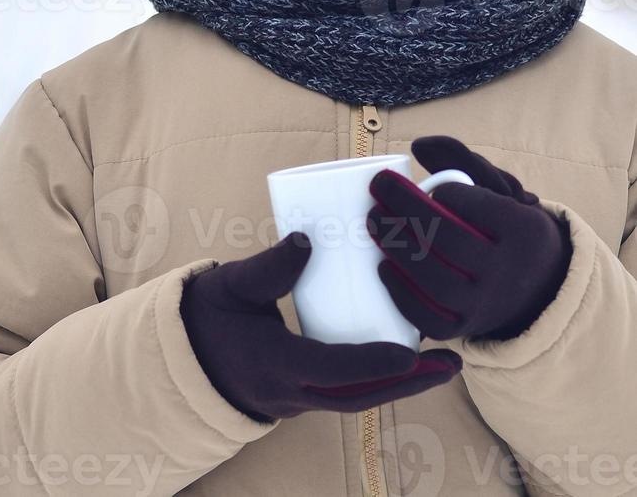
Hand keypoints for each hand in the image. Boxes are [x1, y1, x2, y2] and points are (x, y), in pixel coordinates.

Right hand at [180, 231, 462, 423]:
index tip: (412, 353)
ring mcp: (299, 398)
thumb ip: (269, 265)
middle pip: (360, 396)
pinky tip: (406, 361)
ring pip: (358, 398)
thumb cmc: (209, 316)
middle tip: (451, 364)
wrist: (184, 357)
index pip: (334, 370)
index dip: (373, 363)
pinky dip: (379, 380)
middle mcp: (292, 392)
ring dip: (401, 385)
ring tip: (442, 365)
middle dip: (409, 384)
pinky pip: (348, 393)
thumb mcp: (233, 285)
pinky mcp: (304, 392)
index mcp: (275, 366)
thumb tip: (306, 238)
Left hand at [367, 136, 572, 342]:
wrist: (533, 286)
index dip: (448, 193)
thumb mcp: (496, 190)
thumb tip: (418, 146)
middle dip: (407, 211)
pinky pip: (430, 318)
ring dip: (397, 248)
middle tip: (378, 191)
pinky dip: (402, 293)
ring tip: (373, 222)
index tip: (427, 184)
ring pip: (437, 281)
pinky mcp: (463, 329)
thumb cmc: (502, 226)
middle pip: (451, 240)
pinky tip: (383, 267)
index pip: (480, 207)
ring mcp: (485, 305)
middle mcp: (509, 270)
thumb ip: (460, 160)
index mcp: (523, 229)